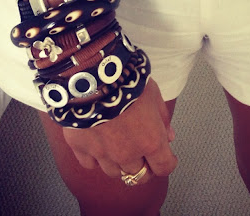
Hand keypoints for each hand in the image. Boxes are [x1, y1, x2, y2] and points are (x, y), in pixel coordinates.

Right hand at [62, 78, 176, 184]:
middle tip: (140, 151)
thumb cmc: (127, 80)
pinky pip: (90, 164)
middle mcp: (127, 153)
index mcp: (150, 140)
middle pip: (139, 174)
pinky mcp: (81, 148)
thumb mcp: (153, 93)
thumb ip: (162, 118)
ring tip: (117, 144)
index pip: (164, 167)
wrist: (94, 75)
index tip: (165, 156)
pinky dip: (95, 157)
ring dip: (118, 162)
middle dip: (143, 164)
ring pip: (114, 172)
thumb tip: (168, 136)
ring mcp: (103, 154)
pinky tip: (97, 142)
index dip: (167, 162)